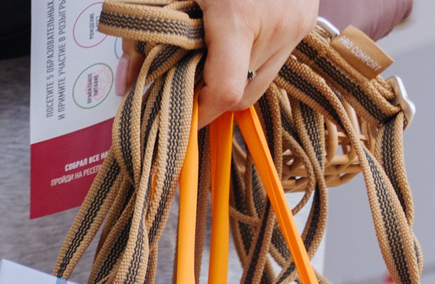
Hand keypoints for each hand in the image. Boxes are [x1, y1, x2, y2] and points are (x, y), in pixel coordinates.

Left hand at [125, 0, 318, 122]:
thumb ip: (143, 38)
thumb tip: (126, 84)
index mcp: (239, 19)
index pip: (225, 93)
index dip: (200, 112)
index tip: (180, 113)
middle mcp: (276, 26)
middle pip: (241, 94)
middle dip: (212, 97)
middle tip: (187, 84)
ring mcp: (298, 24)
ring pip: (260, 80)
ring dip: (233, 78)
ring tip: (210, 57)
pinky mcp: (309, 19)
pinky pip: (276, 58)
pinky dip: (251, 58)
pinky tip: (234, 41)